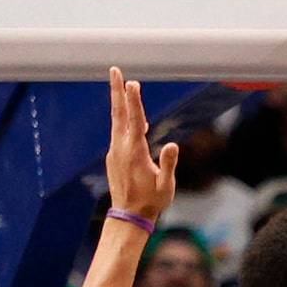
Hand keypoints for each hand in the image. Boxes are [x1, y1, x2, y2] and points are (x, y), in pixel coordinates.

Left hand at [102, 69, 178, 220]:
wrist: (128, 216)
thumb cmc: (151, 201)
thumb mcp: (165, 185)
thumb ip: (168, 164)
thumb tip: (173, 145)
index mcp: (135, 152)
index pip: (135, 120)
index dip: (134, 100)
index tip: (132, 83)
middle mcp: (121, 148)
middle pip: (119, 113)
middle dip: (117, 91)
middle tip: (114, 70)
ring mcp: (115, 152)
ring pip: (116, 121)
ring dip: (118, 102)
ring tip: (120, 85)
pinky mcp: (114, 157)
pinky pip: (118, 133)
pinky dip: (123, 120)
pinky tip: (130, 118)